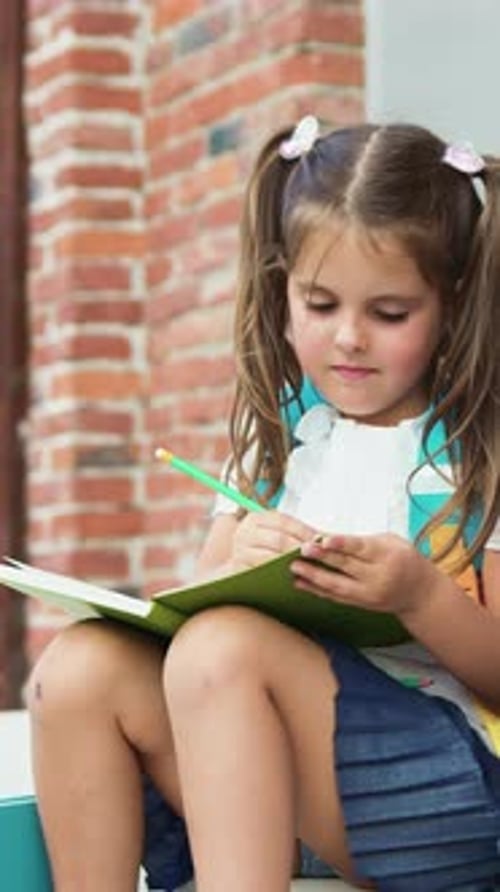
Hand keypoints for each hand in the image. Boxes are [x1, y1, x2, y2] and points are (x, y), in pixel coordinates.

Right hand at [229, 510, 316, 571]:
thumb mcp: (276, 532)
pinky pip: (264, 573)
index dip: (304, 531)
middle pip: (278, 539)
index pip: (284, 521)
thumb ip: (296, 532)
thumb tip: (327, 537)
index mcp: (255, 519)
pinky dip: (281, 575)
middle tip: (320, 555)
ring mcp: (240, 552)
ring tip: (311, 567)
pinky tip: (296, 577)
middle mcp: (244, 533)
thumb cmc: (264, 545)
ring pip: (271, 558)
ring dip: (293, 563)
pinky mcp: (240, 570)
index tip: (322, 539)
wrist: (240, 562)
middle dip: (301, 548)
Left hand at [291, 532, 441, 616]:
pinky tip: (300, 583)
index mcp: (388, 556)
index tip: (322, 539)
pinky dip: (317, 590)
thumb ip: (363, 540)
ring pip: (337, 585)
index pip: (360, 549)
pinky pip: (336, 597)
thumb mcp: (391, 542)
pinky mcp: (361, 604)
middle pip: (346, 566)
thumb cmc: (404, 559)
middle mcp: (378, 577)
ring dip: (313, 576)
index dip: (340, 544)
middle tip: (301, 549)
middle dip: (322, 558)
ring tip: (294, 567)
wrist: (420, 593)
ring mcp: (369, 593)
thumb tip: (328, 536)